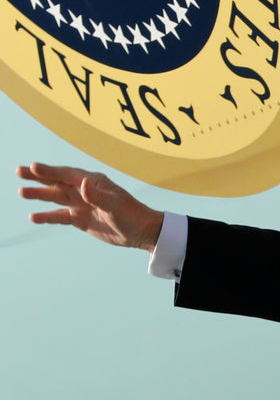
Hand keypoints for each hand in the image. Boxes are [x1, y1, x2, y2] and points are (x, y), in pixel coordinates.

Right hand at [17, 163, 163, 251]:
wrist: (141, 232)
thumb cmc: (131, 214)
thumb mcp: (114, 205)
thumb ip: (97, 196)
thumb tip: (83, 184)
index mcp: (93, 182)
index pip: (67, 174)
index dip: (50, 171)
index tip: (33, 167)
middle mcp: (85, 191)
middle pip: (57, 182)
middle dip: (38, 177)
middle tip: (18, 172)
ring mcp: (82, 205)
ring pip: (56, 197)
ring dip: (39, 195)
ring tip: (21, 192)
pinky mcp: (81, 219)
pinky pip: (60, 217)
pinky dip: (47, 217)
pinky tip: (34, 217)